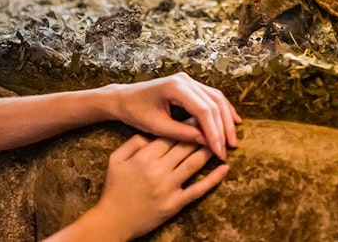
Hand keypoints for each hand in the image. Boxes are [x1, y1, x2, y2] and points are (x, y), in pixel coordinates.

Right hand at [87, 132, 229, 240]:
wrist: (113, 220)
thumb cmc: (114, 189)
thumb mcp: (116, 159)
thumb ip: (133, 142)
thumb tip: (152, 134)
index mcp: (144, 156)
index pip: (170, 135)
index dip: (185, 125)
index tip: (196, 116)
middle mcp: (159, 169)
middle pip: (185, 146)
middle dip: (200, 133)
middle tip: (213, 122)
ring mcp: (169, 187)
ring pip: (194, 163)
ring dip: (208, 150)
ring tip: (220, 140)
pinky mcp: (175, 204)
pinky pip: (198, 189)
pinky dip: (213, 178)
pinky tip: (224, 168)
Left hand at [108, 73, 240, 158]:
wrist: (124, 99)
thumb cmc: (136, 112)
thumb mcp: (157, 127)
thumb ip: (182, 134)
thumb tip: (207, 143)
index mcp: (176, 88)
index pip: (203, 111)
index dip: (214, 132)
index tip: (219, 151)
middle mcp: (185, 80)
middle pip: (214, 103)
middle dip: (223, 128)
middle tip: (228, 149)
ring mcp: (188, 80)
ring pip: (216, 98)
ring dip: (226, 119)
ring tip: (232, 139)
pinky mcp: (190, 85)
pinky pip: (212, 96)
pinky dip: (222, 110)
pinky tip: (232, 121)